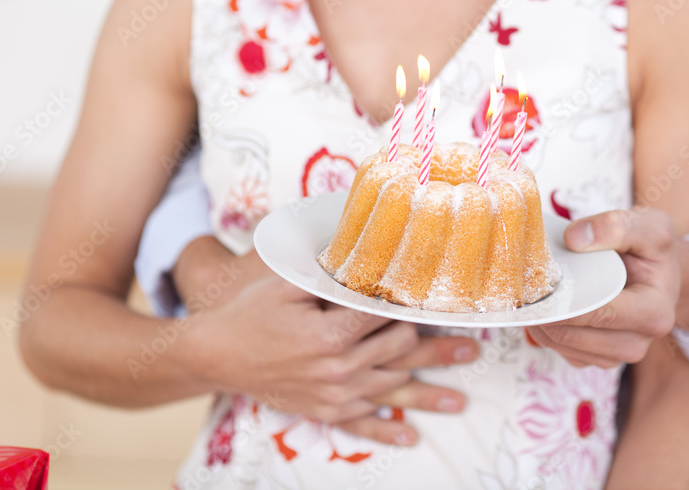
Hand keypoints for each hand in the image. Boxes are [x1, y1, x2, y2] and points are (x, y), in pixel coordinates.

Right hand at [177, 244, 478, 443]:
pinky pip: (360, 424)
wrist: (215, 354)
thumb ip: (328, 272)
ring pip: (390, 390)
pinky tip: (410, 436)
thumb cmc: (251, 311)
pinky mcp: (322, 411)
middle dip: (437, 349)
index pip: (386, 318)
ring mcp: (332, 394)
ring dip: (428, 394)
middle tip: (473, 348)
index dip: (411, 304)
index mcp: (332, 333)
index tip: (440, 298)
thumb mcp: (288, 283)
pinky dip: (386, 430)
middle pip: (399, 355)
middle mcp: (338, 368)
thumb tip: (363, 251)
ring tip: (462, 397)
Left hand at [528, 208, 679, 368]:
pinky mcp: (598, 359)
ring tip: (532, 293)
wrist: (659, 273)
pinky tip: (545, 305)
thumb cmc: (653, 251)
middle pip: (573, 334)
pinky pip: (561, 351)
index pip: (598, 313)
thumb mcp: (649, 226)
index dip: (562, 301)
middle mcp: (638, 343)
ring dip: (540, 321)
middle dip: (544, 311)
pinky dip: (546, 331)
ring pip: (561, 346)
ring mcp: (616, 355)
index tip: (534, 284)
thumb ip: (616, 226)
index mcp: (654, 313)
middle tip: (523, 285)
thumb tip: (574, 238)